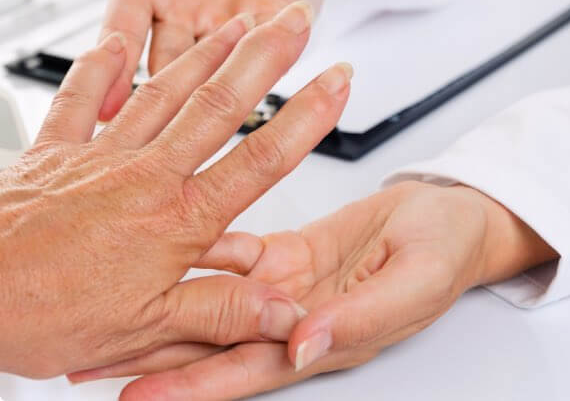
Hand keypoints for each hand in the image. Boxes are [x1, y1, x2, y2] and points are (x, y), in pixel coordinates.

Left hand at [0, 1, 351, 378]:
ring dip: (207, 52)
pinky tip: (116, 42)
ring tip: (237, 21)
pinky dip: (99, 67)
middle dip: (266, 56)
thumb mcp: (146, 328)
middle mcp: (146, 173)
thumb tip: (282, 310)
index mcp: (176, 218)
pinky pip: (81, 97)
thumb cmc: (44, 312)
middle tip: (294, 19)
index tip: (335, 83)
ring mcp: (101, 153)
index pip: (260, 159)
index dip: (307, 118)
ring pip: (166, 89)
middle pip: (220, 104)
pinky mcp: (57, 148)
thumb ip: (220, 312)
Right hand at [35, 0, 322, 120]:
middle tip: (160, 130)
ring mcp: (223, 22)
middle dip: (162, 97)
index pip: (122, 34)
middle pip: (166, 63)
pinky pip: (266, 46)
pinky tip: (266, 68)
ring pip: (213, 66)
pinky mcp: (266, 21)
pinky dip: (267, 57)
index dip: (115, 69)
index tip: (107, 108)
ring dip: (213, 83)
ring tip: (212, 106)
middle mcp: (181, 12)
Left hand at [81, 181, 556, 399]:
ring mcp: (289, 283)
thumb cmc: (443, 252)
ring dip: (166, 304)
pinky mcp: (289, 251)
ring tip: (111, 310)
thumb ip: (359, 318)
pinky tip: (167, 249)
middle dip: (154, 352)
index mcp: (327, 338)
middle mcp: (297, 316)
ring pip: (215, 299)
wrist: (449, 216)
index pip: (247, 370)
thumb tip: (304, 345)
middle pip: (215, 341)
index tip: (137, 396)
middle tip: (92, 357)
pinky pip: (237, 253)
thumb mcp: (413, 286)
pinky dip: (201, 252)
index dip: (193, 386)